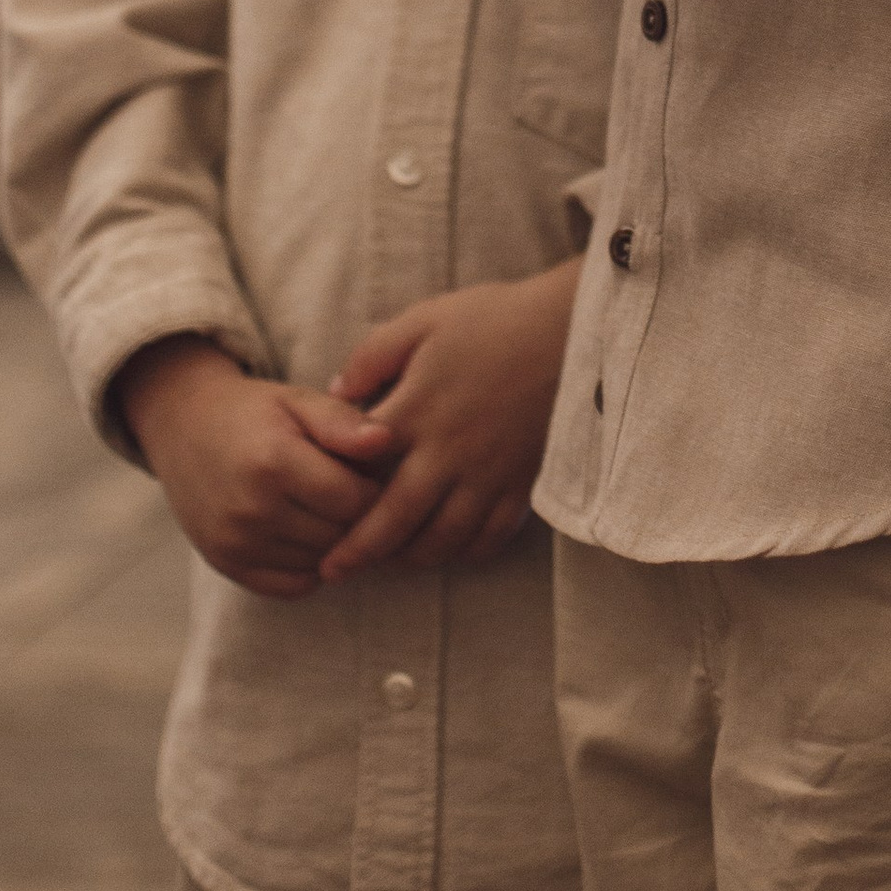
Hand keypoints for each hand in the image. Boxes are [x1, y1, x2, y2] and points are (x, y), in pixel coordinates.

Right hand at [116, 337, 396, 601]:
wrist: (184, 429)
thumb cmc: (253, 412)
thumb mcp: (297, 400)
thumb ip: (342, 421)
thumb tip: (385, 442)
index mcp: (274, 461)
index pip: (355, 501)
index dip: (373, 488)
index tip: (369, 473)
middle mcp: (252, 509)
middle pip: (339, 536)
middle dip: (356, 517)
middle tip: (352, 492)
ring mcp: (235, 543)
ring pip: (319, 563)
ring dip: (333, 542)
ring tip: (327, 508)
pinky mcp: (225, 565)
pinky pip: (291, 587)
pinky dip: (308, 567)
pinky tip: (305, 533)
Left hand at [317, 260, 583, 580]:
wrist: (574, 330)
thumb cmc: (495, 318)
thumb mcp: (424, 319)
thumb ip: (373, 354)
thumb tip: (337, 390)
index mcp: (418, 411)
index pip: (364, 472)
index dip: (336, 501)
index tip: (316, 516)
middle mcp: (450, 453)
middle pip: (397, 521)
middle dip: (361, 553)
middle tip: (334, 572)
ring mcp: (489, 474)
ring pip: (443, 539)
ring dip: (411, 558)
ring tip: (390, 562)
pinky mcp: (524, 483)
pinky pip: (492, 537)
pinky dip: (467, 552)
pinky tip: (453, 547)